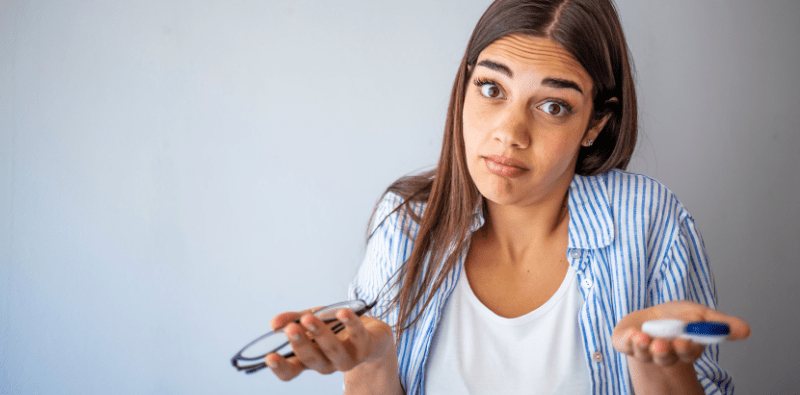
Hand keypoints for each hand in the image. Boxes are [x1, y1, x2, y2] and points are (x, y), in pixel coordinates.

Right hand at [265, 306, 395, 380]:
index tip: (269, 357)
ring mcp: (348, 358)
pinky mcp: (366, 347)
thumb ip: (294, 319)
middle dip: (300, 344)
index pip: (292, 371)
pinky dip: (349, 323)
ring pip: (333, 350)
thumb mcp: (313, 320)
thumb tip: (274, 323)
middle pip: (311, 359)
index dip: (280, 367)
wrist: (373, 334)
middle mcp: (327, 363)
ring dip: (320, 334)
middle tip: (291, 328)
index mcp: (311, 359)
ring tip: (309, 318)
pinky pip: (358, 335)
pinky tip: (342, 312)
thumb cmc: (338, 328)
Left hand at [612, 300, 750, 366]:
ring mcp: (644, 350)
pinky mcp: (625, 344)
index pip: (689, 352)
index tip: (686, 341)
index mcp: (684, 347)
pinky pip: (625, 345)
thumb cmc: (675, 317)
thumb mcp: (700, 314)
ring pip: (645, 353)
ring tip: (644, 338)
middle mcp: (664, 353)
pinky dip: (628, 341)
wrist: (647, 318)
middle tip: (662, 344)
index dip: (687, 347)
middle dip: (665, 351)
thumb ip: (720, 323)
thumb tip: (746, 330)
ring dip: (645, 347)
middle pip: (666, 356)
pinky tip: (632, 334)